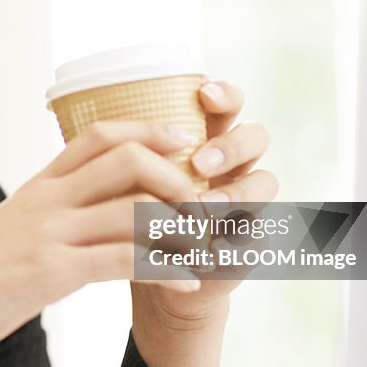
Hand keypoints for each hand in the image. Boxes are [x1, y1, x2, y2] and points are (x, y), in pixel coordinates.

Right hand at [0, 120, 217, 366]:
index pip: (97, 135)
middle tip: (205, 198)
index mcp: (36, 186)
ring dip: (182, 226)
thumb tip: (84, 214)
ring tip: (210, 243)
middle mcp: (44, 200)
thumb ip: (46, 216)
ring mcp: (46, 234)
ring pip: (130, 209)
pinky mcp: (48, 273)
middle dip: (175, 174)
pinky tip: (189, 282)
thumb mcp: (9, 233)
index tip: (182, 136)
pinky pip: (122, 262)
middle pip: (124, 158)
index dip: (146, 128)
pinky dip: (164, 269)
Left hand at [130, 78, 278, 328]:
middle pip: (255, 137)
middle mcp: (233, 165)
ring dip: (238, 192)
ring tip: (206, 207)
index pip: (228, 103)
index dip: (224, 94)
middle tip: (199, 163)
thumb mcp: (131, 181)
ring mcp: (248, 200)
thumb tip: (100, 124)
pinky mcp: (251, 241)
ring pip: (266, 181)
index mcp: (205, 138)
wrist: (154, 272)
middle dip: (230, 146)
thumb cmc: (137, 213)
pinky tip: (215, 248)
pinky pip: (260, 234)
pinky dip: (239, 240)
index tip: (204, 95)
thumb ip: (130, 154)